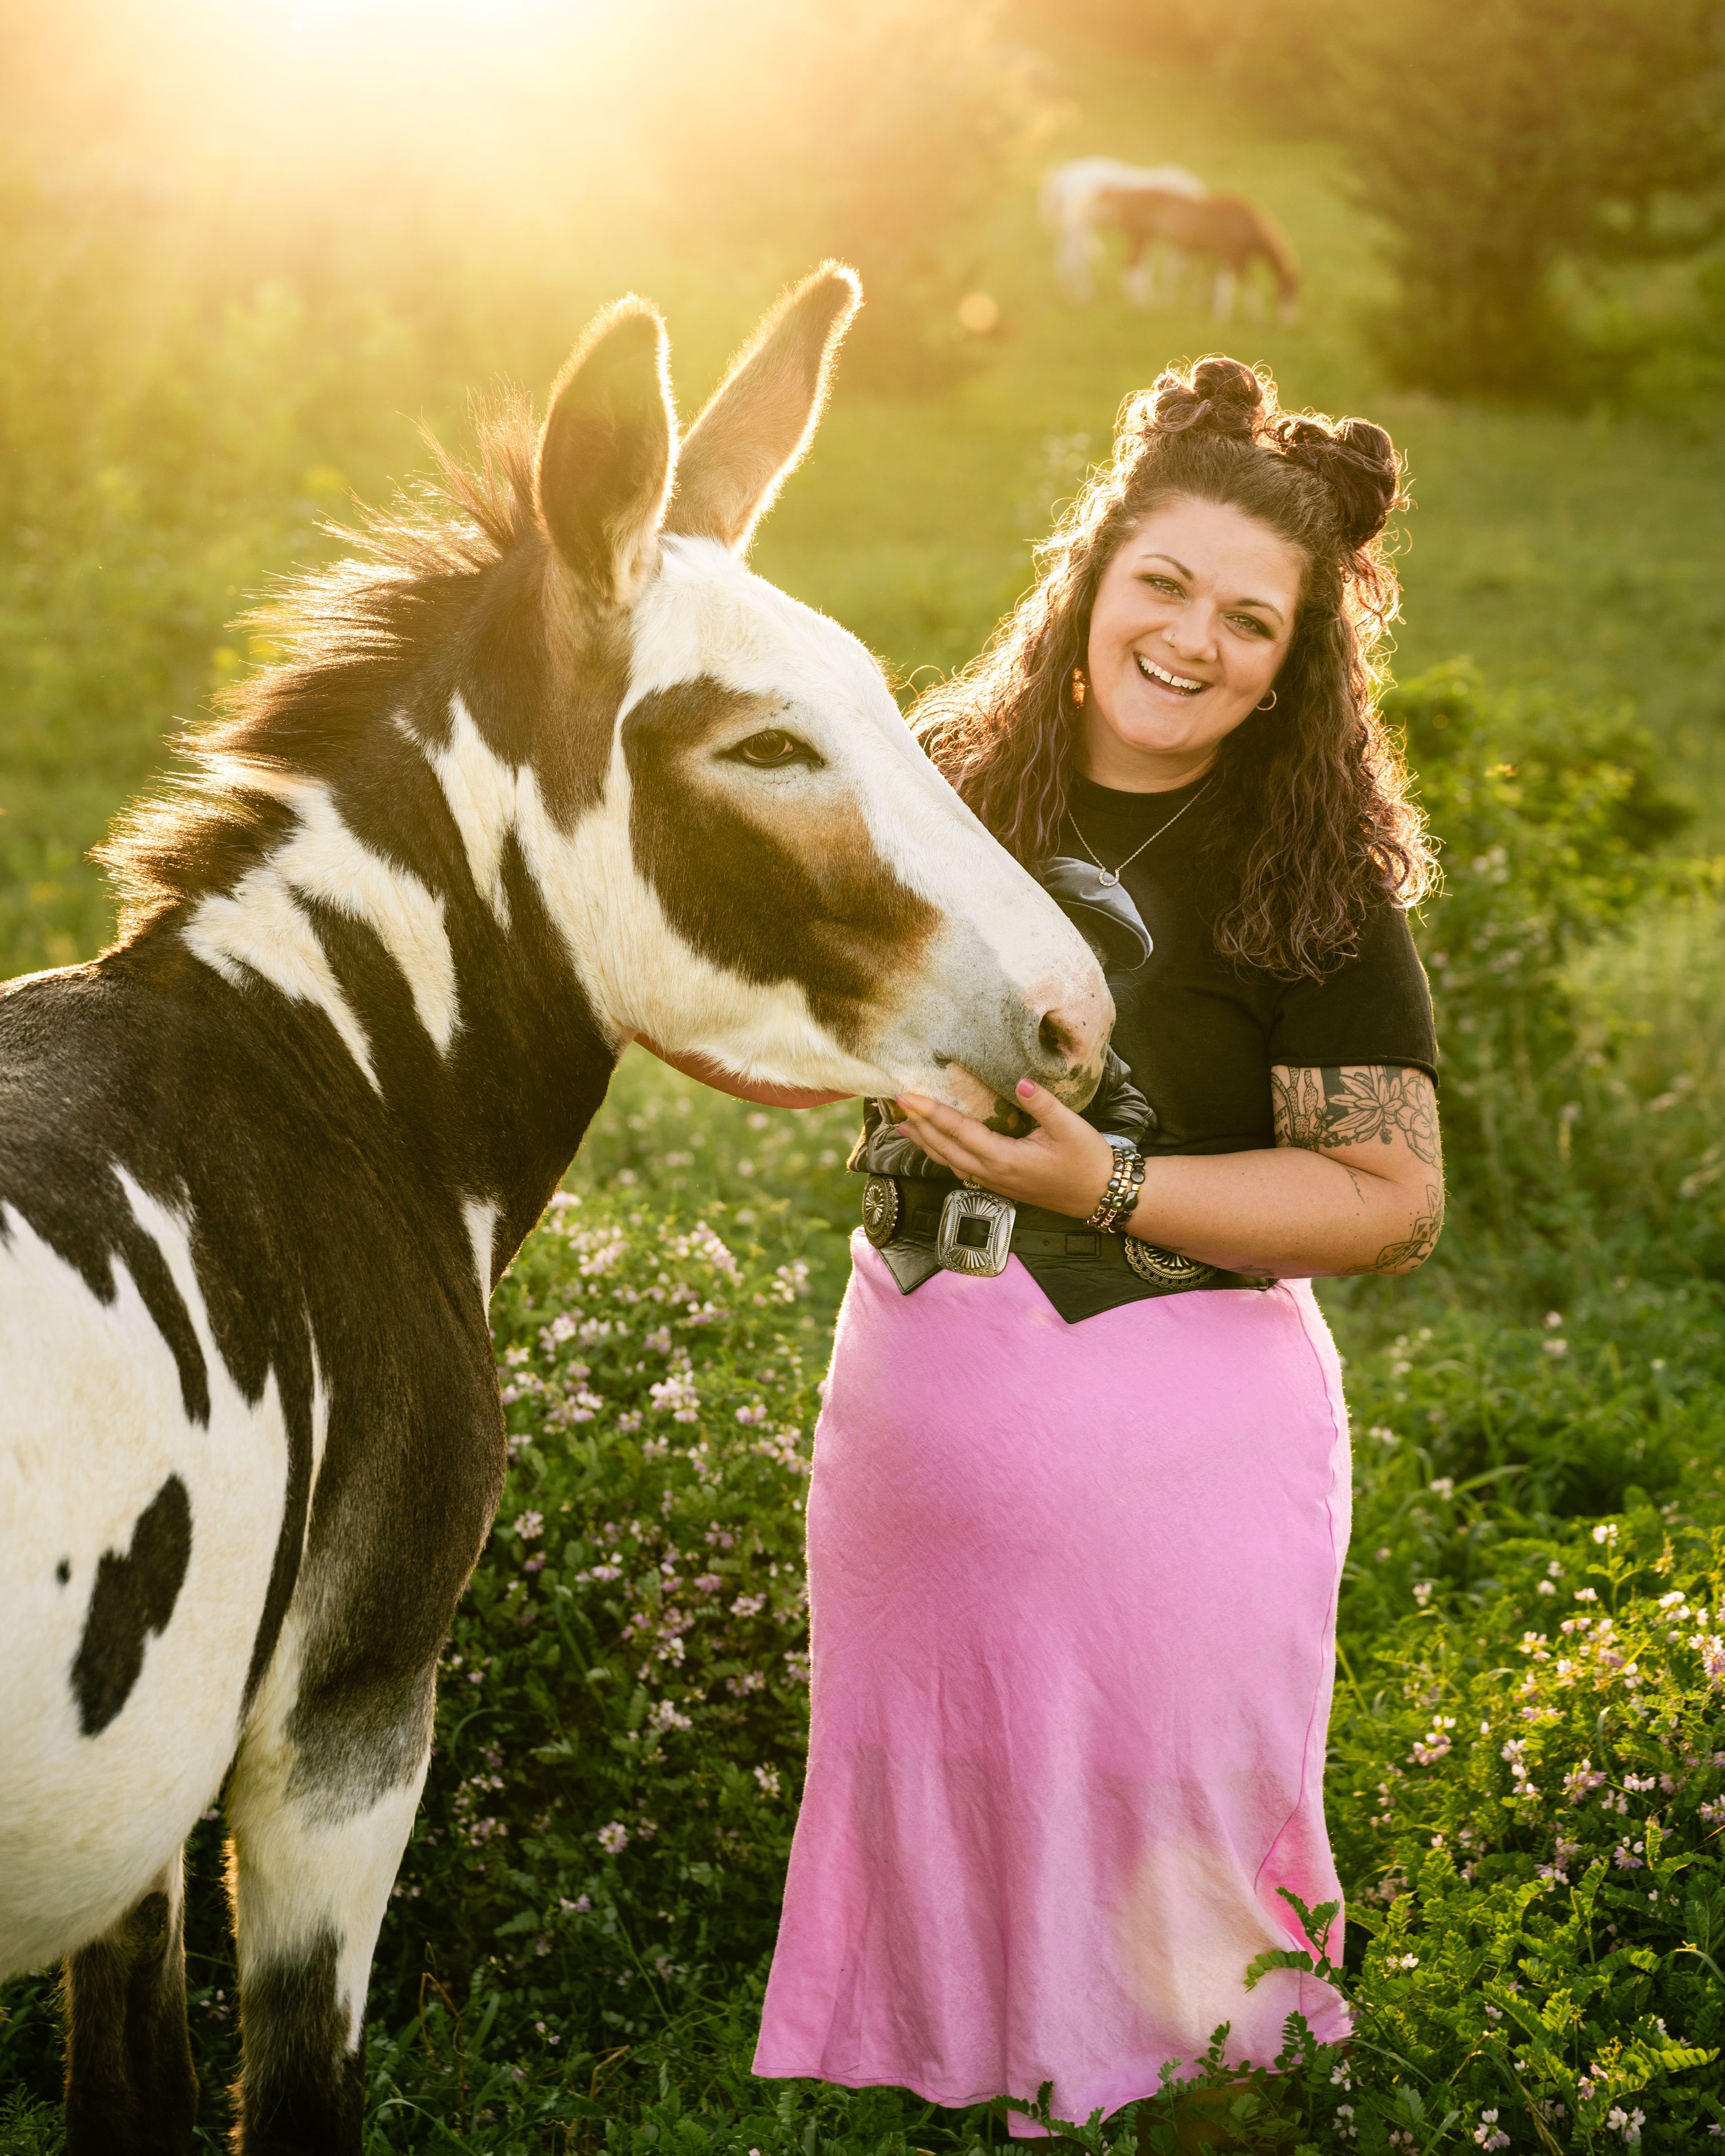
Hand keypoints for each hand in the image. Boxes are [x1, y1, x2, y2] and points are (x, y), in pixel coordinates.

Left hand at [896, 1079, 1117, 1218]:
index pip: (958, 1131)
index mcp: (1005, 1158)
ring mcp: (994, 1183)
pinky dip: (942, 1154)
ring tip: (903, 1124)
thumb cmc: (1088, 1161)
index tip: (907, 1095)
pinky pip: (960, 1169)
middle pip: (944, 1148)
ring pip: (949, 1162)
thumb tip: (1020, 1081)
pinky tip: (935, 1145)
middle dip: (918, 1125)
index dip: (930, 1112)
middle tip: (895, 1103)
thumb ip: (1043, 1104)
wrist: (1101, 1196)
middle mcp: (992, 1174)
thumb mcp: (1070, 1127)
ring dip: (925, 1142)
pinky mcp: (999, 1185)